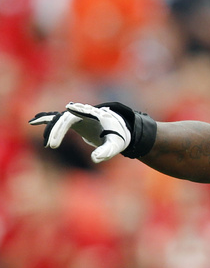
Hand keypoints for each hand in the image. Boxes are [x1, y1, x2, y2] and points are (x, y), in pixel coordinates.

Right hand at [30, 102, 156, 162]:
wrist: (118, 132)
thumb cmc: (117, 138)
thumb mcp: (115, 146)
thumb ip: (106, 152)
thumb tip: (94, 159)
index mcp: (95, 114)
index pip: (81, 112)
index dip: (74, 112)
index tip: (68, 109)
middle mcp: (83, 112)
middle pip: (66, 118)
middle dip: (57, 130)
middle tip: (51, 146)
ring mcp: (77, 116)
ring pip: (59, 118)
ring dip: (49, 127)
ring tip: (37, 132)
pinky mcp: (73, 121)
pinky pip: (57, 120)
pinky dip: (46, 121)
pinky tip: (33, 122)